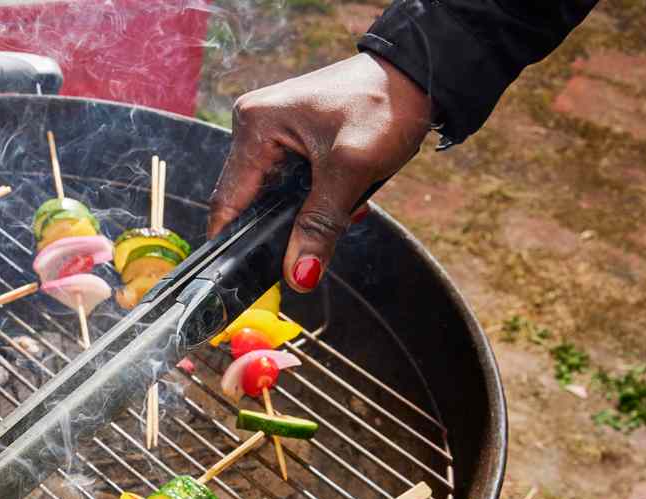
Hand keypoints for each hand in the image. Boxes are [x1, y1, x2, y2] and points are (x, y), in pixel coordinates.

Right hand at [208, 53, 432, 291]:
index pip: (228, 200)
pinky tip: (338, 197)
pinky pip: (287, 182)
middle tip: (312, 246)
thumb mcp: (352, 170)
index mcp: (255, 126)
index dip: (236, 242)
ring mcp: (270, 130)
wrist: (417, 74)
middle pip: (249, 201)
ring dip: (300, 213)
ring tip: (338, 211)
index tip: (250, 275)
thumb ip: (320, 226)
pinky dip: (311, 198)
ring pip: (271, 195)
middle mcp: (253, 125)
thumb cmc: (384, 106)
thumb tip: (298, 277)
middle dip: (281, 226)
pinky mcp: (288, 136)